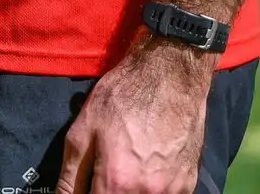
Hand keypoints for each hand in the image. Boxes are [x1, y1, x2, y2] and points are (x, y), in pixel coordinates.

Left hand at [56, 39, 213, 193]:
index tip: (87, 185)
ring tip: (126, 165)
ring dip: (129, 190)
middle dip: (106, 190)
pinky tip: (146, 168)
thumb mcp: (84, 130)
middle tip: (103, 173)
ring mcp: (172, 192)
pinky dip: (151, 190)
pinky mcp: (188, 185)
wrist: (170, 78)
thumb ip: (71, 174)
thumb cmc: (122, 97)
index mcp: (117, 183)